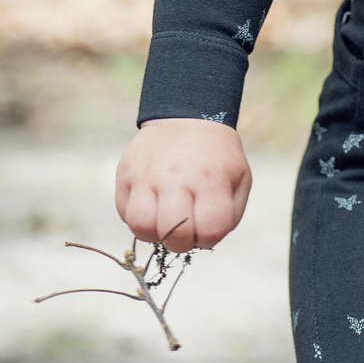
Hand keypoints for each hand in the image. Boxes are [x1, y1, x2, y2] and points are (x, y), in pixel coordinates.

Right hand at [114, 119, 251, 252]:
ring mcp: (147, 175)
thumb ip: (230, 216)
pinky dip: (137, 219)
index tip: (207, 230)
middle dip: (180, 243)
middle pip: (173, 234)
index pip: (210, 230)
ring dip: (153, 234)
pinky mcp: (125, 174)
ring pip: (140, 226)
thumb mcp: (239, 180)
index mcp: (211, 180)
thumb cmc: (216, 159)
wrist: (187, 119)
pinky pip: (124, 213)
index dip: (209, 240)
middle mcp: (176, 178)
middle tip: (184, 231)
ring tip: (163, 223)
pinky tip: (151, 207)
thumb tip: (206, 240)